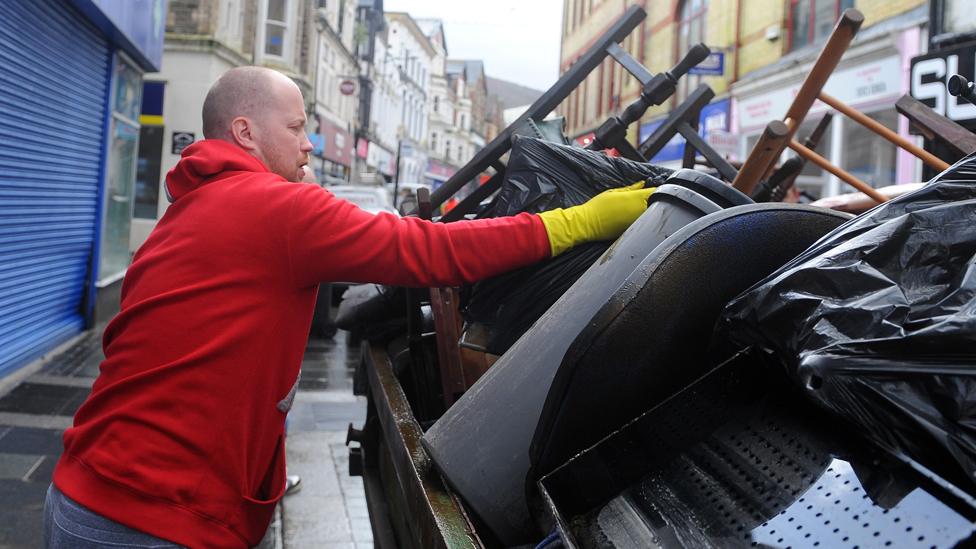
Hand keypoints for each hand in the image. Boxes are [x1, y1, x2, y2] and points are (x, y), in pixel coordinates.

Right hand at [537, 181, 654, 255]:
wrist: (587, 224)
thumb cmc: (597, 207)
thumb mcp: (613, 192)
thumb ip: (630, 188)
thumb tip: (642, 183)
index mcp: (635, 199)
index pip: (655, 192)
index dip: (658, 189)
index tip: (656, 188)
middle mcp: (639, 211)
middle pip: (656, 204)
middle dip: (654, 200)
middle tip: (648, 197)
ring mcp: (637, 222)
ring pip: (650, 215)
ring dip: (649, 210)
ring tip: (637, 208)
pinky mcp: (633, 231)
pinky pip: (642, 223)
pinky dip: (641, 219)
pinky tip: (631, 217)